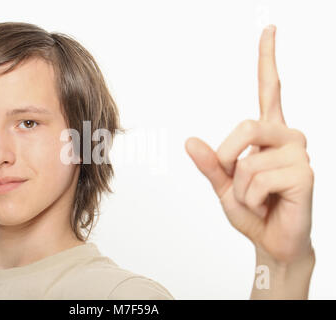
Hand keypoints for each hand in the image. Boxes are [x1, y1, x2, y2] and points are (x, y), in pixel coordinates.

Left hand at [185, 25, 313, 264]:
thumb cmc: (252, 210)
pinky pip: (258, 180)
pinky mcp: (305, 174)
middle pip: (246, 126)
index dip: (267, 59)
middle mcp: (287, 136)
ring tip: (257, 199)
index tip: (269, 29)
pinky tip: (267, 205)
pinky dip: (250, 199)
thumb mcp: (223, 185)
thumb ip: (210, 164)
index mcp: (268, 134)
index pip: (270, 89)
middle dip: (228, 159)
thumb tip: (190, 141)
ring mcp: (299, 154)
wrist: (272, 241)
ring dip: (239, 188)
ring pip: (247, 161)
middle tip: (236, 184)